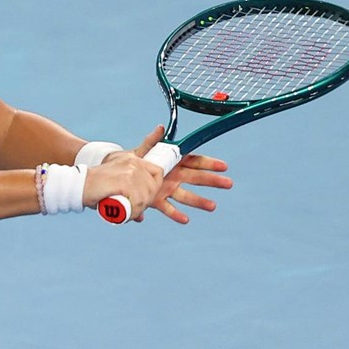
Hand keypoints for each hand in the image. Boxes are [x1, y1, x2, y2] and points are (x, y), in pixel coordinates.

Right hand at [82, 126, 169, 221]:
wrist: (76, 185)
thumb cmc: (93, 190)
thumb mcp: (114, 187)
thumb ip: (128, 197)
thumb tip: (141, 218)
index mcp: (133, 159)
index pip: (157, 171)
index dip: (155, 188)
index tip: (145, 199)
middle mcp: (134, 162)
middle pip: (153, 186)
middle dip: (146, 202)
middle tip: (133, 211)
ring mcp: (130, 170)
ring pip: (146, 196)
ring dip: (139, 210)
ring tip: (126, 215)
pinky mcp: (125, 180)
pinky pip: (138, 200)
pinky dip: (134, 211)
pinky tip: (125, 215)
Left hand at [96, 126, 234, 223]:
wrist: (119, 176)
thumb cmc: (134, 161)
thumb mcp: (142, 151)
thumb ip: (151, 141)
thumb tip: (160, 128)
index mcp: (172, 162)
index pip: (195, 161)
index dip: (209, 163)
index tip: (224, 166)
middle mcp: (173, 176)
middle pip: (196, 178)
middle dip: (212, 181)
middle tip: (229, 184)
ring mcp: (167, 189)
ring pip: (186, 195)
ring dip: (199, 201)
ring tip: (213, 206)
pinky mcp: (157, 200)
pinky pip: (168, 208)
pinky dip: (176, 214)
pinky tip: (186, 220)